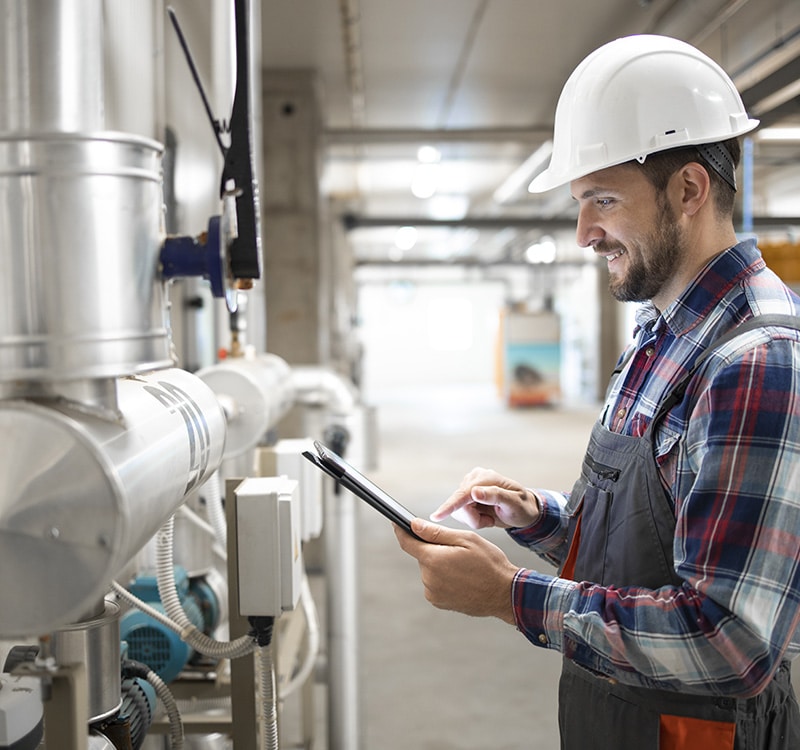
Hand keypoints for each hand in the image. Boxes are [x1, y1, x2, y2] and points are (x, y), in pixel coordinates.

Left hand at [394, 519, 519, 623]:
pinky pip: (435, 583)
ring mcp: (433, 593)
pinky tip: (462, 578)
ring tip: (464, 567)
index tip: (396, 523)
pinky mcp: (439, 602)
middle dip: (434, 549)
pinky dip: (444, 577)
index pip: (407, 543)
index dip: (401, 531)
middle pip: (422, 556)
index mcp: (433, 560)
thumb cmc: (489, 563)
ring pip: (430, 569)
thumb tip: (414, 525)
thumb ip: (436, 533)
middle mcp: (428, 579)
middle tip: (458, 550)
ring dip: (440, 564)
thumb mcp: (465, 539)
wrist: (504, 594)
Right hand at [430, 467, 541, 529]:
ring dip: (474, 519)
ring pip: (459, 511)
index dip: (450, 506)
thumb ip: (495, 495)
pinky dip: (473, 519)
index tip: (437, 516)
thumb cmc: (522, 507)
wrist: (524, 511)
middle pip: (459, 505)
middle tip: (489, 522)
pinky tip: (485, 516)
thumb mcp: (514, 503)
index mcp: (485, 477)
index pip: (463, 493)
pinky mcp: (466, 497)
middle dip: (473, 518)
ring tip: (490, 518)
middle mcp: (474, 479)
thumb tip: (475, 492)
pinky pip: (461, 513)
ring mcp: (469, 487)